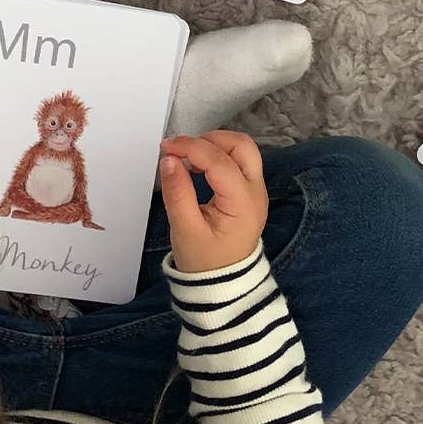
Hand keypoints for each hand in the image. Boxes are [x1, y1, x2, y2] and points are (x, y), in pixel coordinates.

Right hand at [158, 130, 267, 274]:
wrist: (224, 284)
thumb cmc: (205, 262)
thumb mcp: (185, 230)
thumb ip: (177, 193)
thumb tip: (169, 160)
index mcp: (243, 204)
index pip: (220, 162)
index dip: (191, 148)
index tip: (166, 147)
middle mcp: (256, 192)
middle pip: (241, 146)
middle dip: (210, 139)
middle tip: (181, 149)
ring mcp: (256, 190)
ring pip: (242, 149)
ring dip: (215, 144)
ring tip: (187, 156)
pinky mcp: (248, 190)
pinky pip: (238, 161)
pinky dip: (218, 154)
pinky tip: (197, 165)